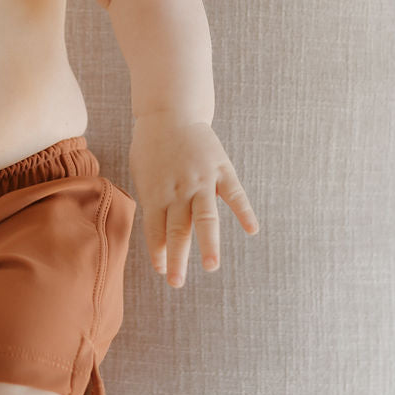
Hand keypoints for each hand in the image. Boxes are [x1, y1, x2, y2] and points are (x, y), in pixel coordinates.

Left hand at [129, 114, 258, 287]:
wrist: (170, 112)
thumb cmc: (151, 146)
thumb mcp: (142, 174)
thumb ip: (153, 202)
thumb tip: (159, 235)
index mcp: (155, 192)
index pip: (156, 230)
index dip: (159, 252)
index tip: (163, 271)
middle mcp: (178, 189)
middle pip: (178, 229)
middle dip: (178, 258)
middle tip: (177, 282)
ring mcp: (201, 179)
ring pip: (206, 217)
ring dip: (209, 243)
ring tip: (211, 266)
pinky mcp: (221, 169)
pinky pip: (234, 193)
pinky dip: (244, 211)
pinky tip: (252, 229)